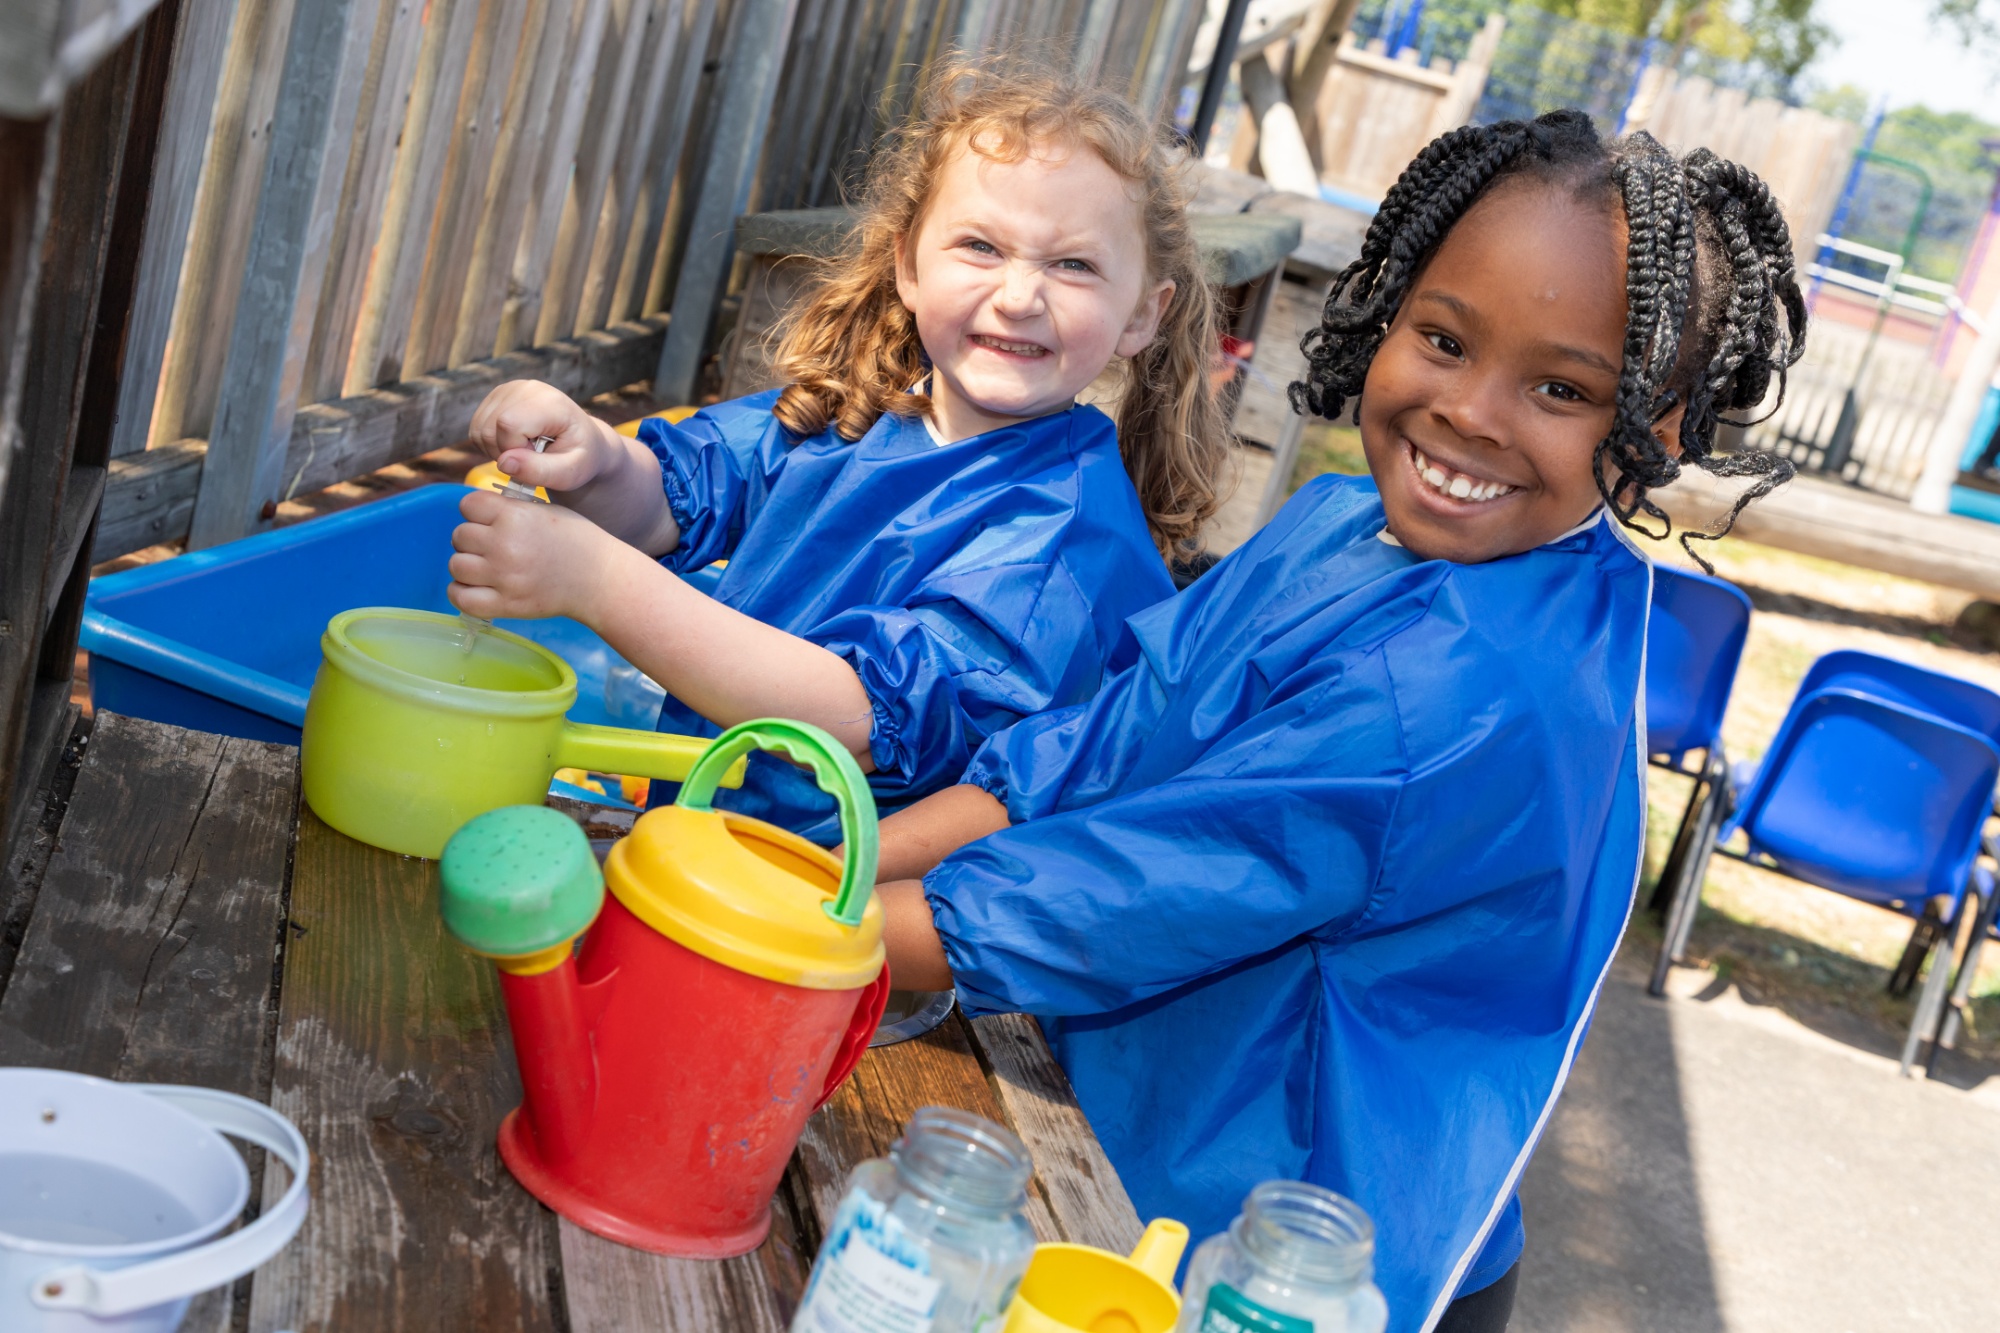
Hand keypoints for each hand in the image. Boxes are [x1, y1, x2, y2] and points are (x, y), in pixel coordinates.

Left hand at [447, 489, 629, 621]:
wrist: (599, 578)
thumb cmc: (575, 540)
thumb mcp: (544, 510)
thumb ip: (508, 509)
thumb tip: (474, 512)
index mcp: (514, 516)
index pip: (468, 505)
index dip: (476, 511)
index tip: (490, 520)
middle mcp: (504, 545)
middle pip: (459, 536)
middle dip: (472, 539)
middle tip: (492, 547)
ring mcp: (503, 577)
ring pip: (456, 566)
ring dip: (466, 565)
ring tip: (485, 567)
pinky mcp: (505, 605)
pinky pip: (460, 598)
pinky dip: (461, 592)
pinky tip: (475, 588)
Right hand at [468, 379, 621, 494]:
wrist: (583, 442)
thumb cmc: (580, 459)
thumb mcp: (570, 473)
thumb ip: (539, 470)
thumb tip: (504, 463)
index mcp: (550, 402)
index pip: (509, 424)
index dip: (515, 451)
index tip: (537, 460)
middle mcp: (527, 388)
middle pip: (489, 428)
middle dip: (505, 454)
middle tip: (532, 460)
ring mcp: (509, 389)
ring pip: (479, 430)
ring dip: (497, 451)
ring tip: (526, 454)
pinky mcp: (497, 396)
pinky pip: (476, 428)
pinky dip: (490, 445)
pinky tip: (514, 447)